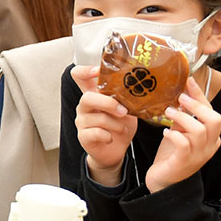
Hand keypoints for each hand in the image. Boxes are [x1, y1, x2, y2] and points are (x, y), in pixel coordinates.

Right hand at [71, 64, 136, 186]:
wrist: (115, 150)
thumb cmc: (119, 126)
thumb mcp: (126, 109)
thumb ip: (127, 98)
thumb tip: (141, 86)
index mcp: (93, 94)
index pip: (79, 76)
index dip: (85, 70)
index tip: (98, 70)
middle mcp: (84, 106)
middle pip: (87, 97)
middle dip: (108, 103)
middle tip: (123, 111)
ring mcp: (82, 121)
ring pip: (97, 118)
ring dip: (115, 124)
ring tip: (123, 128)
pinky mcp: (83, 136)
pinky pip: (96, 133)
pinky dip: (108, 136)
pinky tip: (111, 138)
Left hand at [145, 76, 220, 192]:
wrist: (163, 182)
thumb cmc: (172, 154)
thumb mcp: (180, 132)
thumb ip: (184, 117)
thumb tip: (180, 93)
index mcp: (211, 137)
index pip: (212, 112)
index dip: (200, 95)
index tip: (188, 80)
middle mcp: (209, 146)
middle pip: (215, 120)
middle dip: (197, 106)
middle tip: (179, 98)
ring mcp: (199, 155)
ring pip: (200, 130)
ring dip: (183, 118)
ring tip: (168, 113)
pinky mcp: (185, 162)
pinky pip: (184, 144)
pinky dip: (174, 135)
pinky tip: (165, 131)